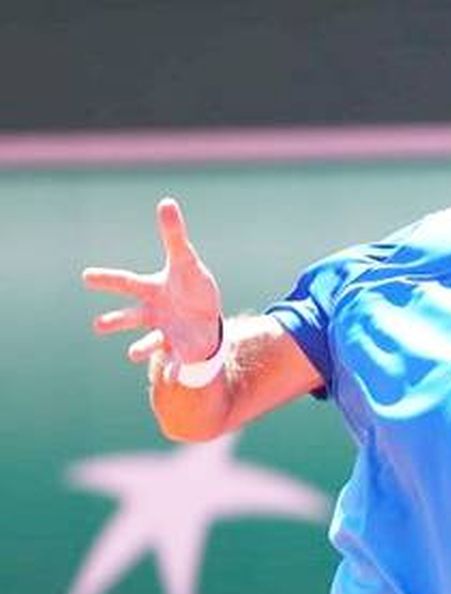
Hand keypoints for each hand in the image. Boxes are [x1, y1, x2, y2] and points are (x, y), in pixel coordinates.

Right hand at [84, 198, 222, 364]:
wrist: (205, 320)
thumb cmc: (191, 288)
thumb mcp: (186, 261)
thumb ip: (174, 236)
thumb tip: (166, 202)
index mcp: (151, 290)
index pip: (127, 282)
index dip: (107, 279)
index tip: (86, 276)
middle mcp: (154, 313)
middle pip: (132, 316)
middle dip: (115, 321)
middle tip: (97, 326)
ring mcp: (166, 331)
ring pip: (150, 341)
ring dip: (141, 347)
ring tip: (131, 353)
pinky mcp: (181, 348)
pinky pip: (177, 358)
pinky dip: (174, 367)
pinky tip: (173, 374)